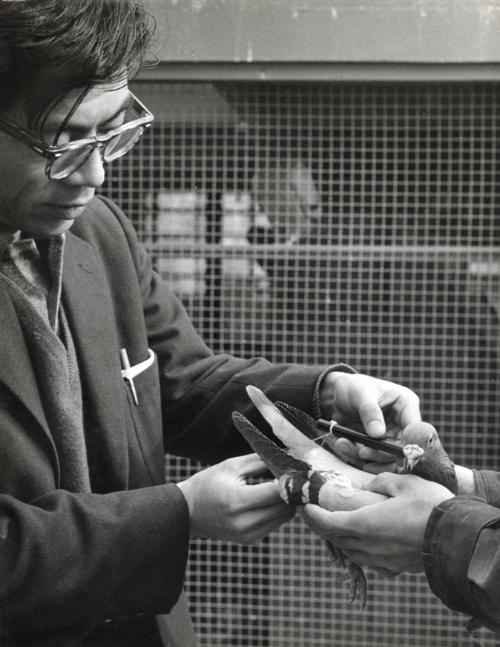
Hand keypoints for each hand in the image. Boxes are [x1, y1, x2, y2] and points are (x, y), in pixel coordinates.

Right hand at [177, 454, 294, 543]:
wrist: (187, 512)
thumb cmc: (208, 484)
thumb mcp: (231, 466)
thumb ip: (260, 460)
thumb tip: (285, 456)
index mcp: (237, 501)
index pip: (276, 492)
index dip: (288, 480)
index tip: (296, 469)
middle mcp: (244, 522)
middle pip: (284, 507)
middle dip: (291, 491)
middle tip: (294, 476)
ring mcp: (248, 535)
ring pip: (283, 517)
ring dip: (287, 502)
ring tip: (283, 485)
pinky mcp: (250, 540)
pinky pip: (275, 524)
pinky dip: (278, 511)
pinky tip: (271, 498)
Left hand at [303, 472, 453, 574]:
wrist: (456, 538)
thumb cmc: (428, 506)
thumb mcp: (402, 482)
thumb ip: (379, 482)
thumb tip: (369, 486)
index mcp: (364, 524)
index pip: (328, 523)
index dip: (313, 516)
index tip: (304, 507)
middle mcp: (368, 546)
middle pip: (336, 538)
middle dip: (322, 526)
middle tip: (315, 514)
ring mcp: (382, 560)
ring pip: (351, 552)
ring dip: (339, 539)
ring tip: (336, 525)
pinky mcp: (395, 568)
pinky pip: (369, 560)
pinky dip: (358, 550)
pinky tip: (363, 542)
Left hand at [321, 372, 420, 472]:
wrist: (338, 392)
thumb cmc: (354, 386)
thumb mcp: (361, 393)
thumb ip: (370, 412)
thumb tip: (378, 434)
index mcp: (406, 405)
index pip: (414, 429)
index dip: (408, 443)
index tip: (392, 452)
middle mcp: (401, 423)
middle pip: (401, 448)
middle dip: (382, 454)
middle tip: (362, 452)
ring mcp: (390, 435)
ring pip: (387, 457)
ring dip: (367, 457)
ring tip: (345, 446)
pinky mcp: (377, 444)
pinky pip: (372, 457)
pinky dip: (356, 455)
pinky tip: (343, 445)